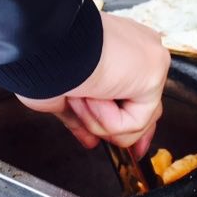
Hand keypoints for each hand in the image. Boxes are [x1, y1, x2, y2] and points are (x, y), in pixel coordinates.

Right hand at [16, 11, 169, 157]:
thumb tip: (91, 141)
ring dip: (99, 121)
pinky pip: (135, 122)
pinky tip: (95, 94)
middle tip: (106, 142)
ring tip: (82, 96)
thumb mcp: (65, 95)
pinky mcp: (153, 73)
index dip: (131, 125)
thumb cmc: (42, 59)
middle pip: (149, 110)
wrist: (45, 46)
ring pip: (137, 122)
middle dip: (126, 135)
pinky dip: (107, 119)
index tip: (132, 150)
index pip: (138, 94)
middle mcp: (138, 50)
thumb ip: (84, 118)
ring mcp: (149, 60)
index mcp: (118, 49)